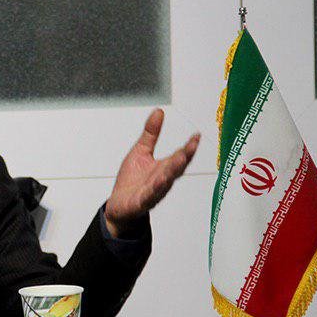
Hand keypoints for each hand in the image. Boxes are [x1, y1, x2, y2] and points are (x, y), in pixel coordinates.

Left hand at [104, 108, 199, 236]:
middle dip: (184, 157)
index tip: (197, 135)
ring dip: (172, 172)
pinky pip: (149, 196)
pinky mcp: (141, 202)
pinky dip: (154, 190)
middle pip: (176, 168)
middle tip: (192, 146)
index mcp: (164, 168)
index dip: (189, 146)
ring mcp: (153, 192)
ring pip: (165, 182)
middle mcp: (162, 180)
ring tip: (179, 160)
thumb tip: (159, 111)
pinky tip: (159, 183)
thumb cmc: (132, 180)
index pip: (180, 156)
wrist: (119, 205)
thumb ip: (150, 134)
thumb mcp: (140, 151)